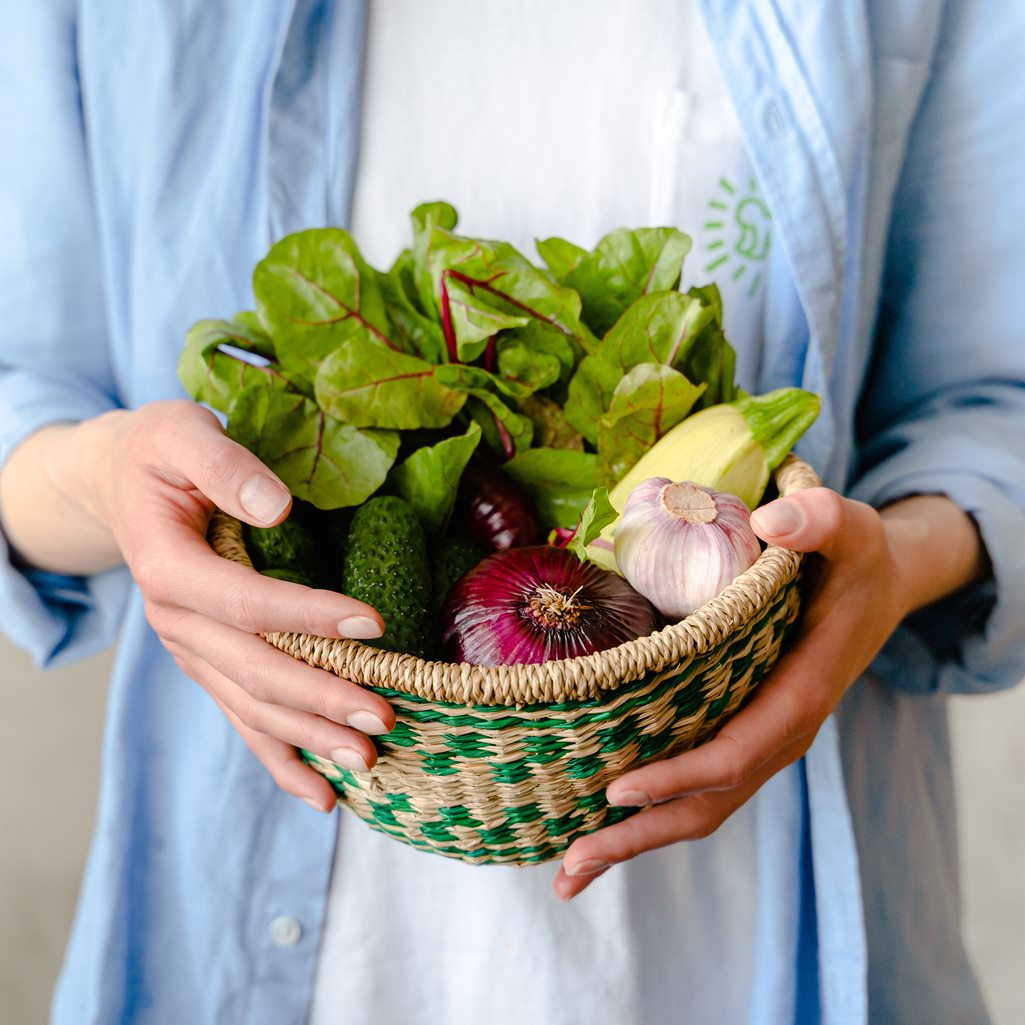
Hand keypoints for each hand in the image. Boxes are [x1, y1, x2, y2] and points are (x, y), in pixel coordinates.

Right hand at [90, 401, 394, 813]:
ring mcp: (190, 649)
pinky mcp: (207, 661)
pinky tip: (321, 795)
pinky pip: (242, 717)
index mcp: (168, 567)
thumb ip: (226, 466)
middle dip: (320, 699)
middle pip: (253, 671)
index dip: (308, 616)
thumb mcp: (183, 434)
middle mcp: (175, 620)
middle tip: (383, 718)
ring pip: (251, 707)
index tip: (373, 625)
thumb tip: (277, 509)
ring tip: (367, 765)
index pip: (245, 602)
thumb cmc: (160, 453)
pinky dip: (280, 757)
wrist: (122, 484)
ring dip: (309, 739)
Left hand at [554, 486, 984, 898]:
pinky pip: (697, 786)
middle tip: (568, 867)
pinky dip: (652, 813)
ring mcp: (760, 741)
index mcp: (799, 694)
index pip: (735, 751)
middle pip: (706, 803)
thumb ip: (821, 517)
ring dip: (635, 841)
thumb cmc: (856, 558)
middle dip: (638, 837)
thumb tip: (771, 519)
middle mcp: (779, 733)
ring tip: (568, 871)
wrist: (877, 587)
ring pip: (699, 808)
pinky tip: (601, 821)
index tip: (617, 790)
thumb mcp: (852, 526)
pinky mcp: (742, 733)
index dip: (678, 776)